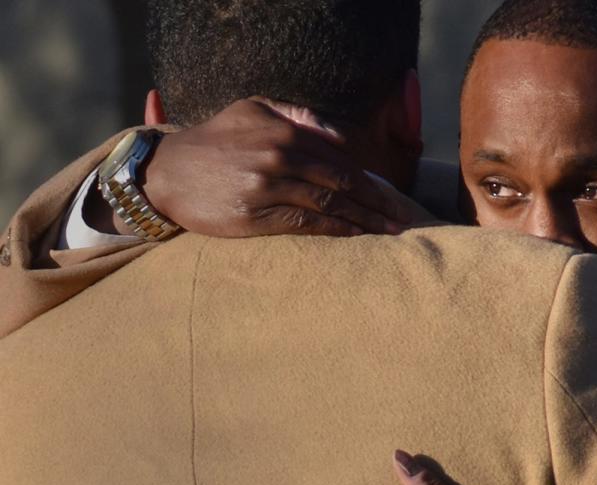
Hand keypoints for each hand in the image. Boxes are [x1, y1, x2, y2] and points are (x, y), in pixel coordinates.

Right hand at [140, 98, 411, 237]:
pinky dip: (335, 230)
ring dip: (364, 220)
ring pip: (329, 204)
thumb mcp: (252, 110)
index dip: (371, 180)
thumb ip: (298, 116)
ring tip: (388, 231)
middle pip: (342, 182)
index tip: (392, 196)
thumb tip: (341, 136)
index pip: (340, 159)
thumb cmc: (215, 140)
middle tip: (403, 218)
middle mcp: (279, 157)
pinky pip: (305, 224)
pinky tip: (355, 235)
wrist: (166, 173)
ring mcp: (267, 187)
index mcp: (283, 132)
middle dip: (378, 202)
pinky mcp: (255, 216)